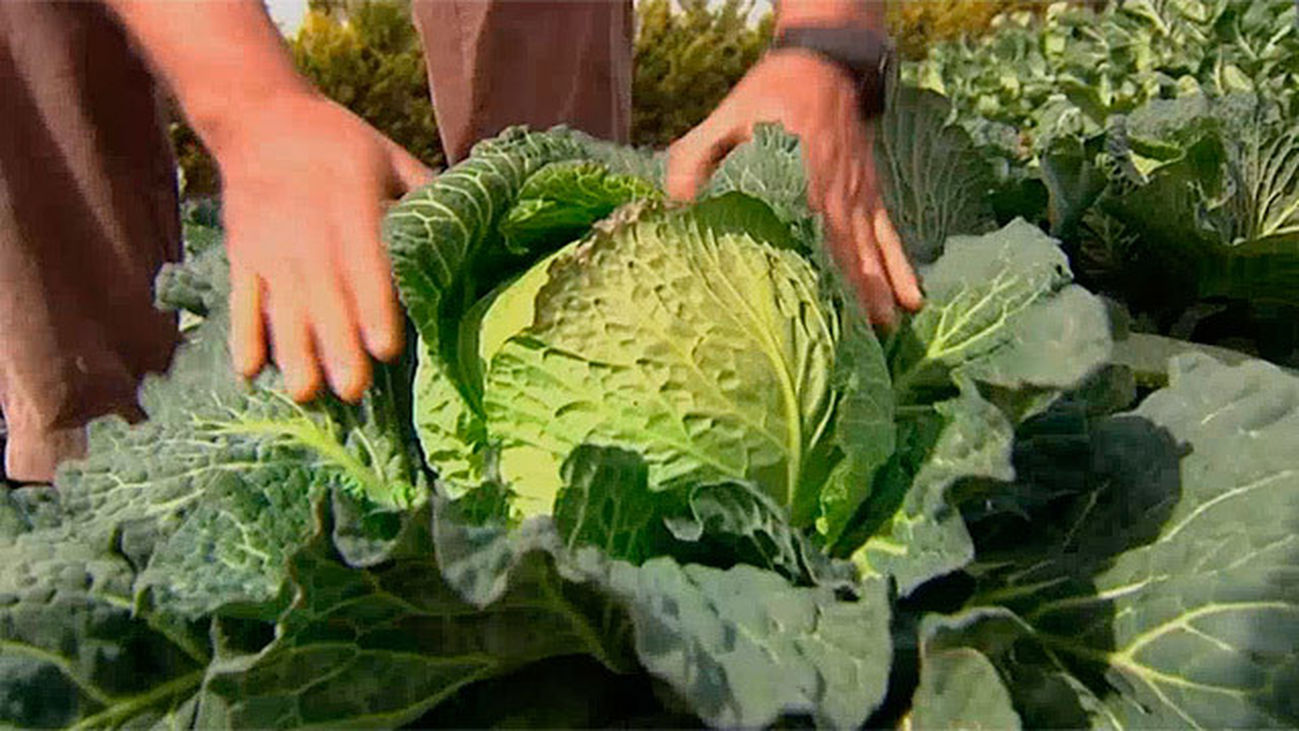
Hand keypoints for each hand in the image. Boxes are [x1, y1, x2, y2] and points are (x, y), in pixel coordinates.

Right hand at [213, 92, 433, 402]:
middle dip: (337, 346)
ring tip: (306, 395)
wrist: (260, 118)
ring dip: (293, 353)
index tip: (386, 348)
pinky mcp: (242, 256)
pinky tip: (249, 372)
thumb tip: (472, 227)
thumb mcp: (388, 155)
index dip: (374, 308)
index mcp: (350, 207)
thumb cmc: (338, 142)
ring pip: (283, 308)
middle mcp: (308, 233)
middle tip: (354, 391)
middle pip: (324, 298)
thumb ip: (423, 191)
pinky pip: (242, 300)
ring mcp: (270, 248)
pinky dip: (243, 335)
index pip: (365, 265)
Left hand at [665, 49, 922, 327]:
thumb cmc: (769, 93)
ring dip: (880, 288)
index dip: (813, 267)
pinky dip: (900, 266)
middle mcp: (836, 189)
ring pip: (872, 247)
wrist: (822, 63)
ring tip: (887, 327)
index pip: (808, 229)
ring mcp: (858, 192)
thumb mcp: (726, 115)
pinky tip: (912, 298)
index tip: (814, 305)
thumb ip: (697, 157)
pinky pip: (889, 233)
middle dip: (854, 292)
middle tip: (858, 336)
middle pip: (847, 248)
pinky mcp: (870, 191)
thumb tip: (675, 205)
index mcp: (801, 174)